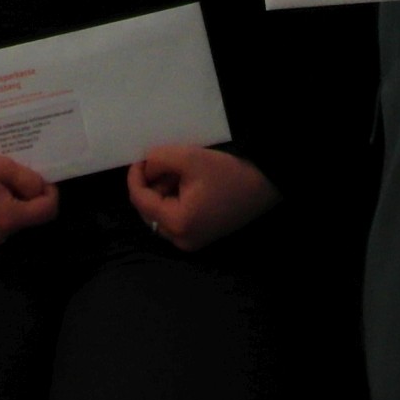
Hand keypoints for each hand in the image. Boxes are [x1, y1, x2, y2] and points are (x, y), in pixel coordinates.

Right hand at [0, 144, 57, 253]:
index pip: (46, 213)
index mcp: (5, 218)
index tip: (41, 180)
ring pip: (7, 228)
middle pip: (25, 221)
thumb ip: (27, 180)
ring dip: (6, 210)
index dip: (50, 194)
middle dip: (25, 201)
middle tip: (9, 179)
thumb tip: (43, 191)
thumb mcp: (0, 163)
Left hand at [126, 146, 279, 251]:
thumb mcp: (188, 158)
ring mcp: (191, 242)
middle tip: (161, 163)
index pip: (140, 201)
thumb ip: (159, 159)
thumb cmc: (228, 173)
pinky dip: (173, 200)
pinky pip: (175, 219)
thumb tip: (145, 167)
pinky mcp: (200, 237)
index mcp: (178, 223)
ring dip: (162, 192)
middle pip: (148, 211)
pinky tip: (185, 183)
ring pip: (160, 215)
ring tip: (177, 171)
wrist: (264, 186)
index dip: (135, 177)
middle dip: (150, 185)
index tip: (140, 158)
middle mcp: (182, 240)